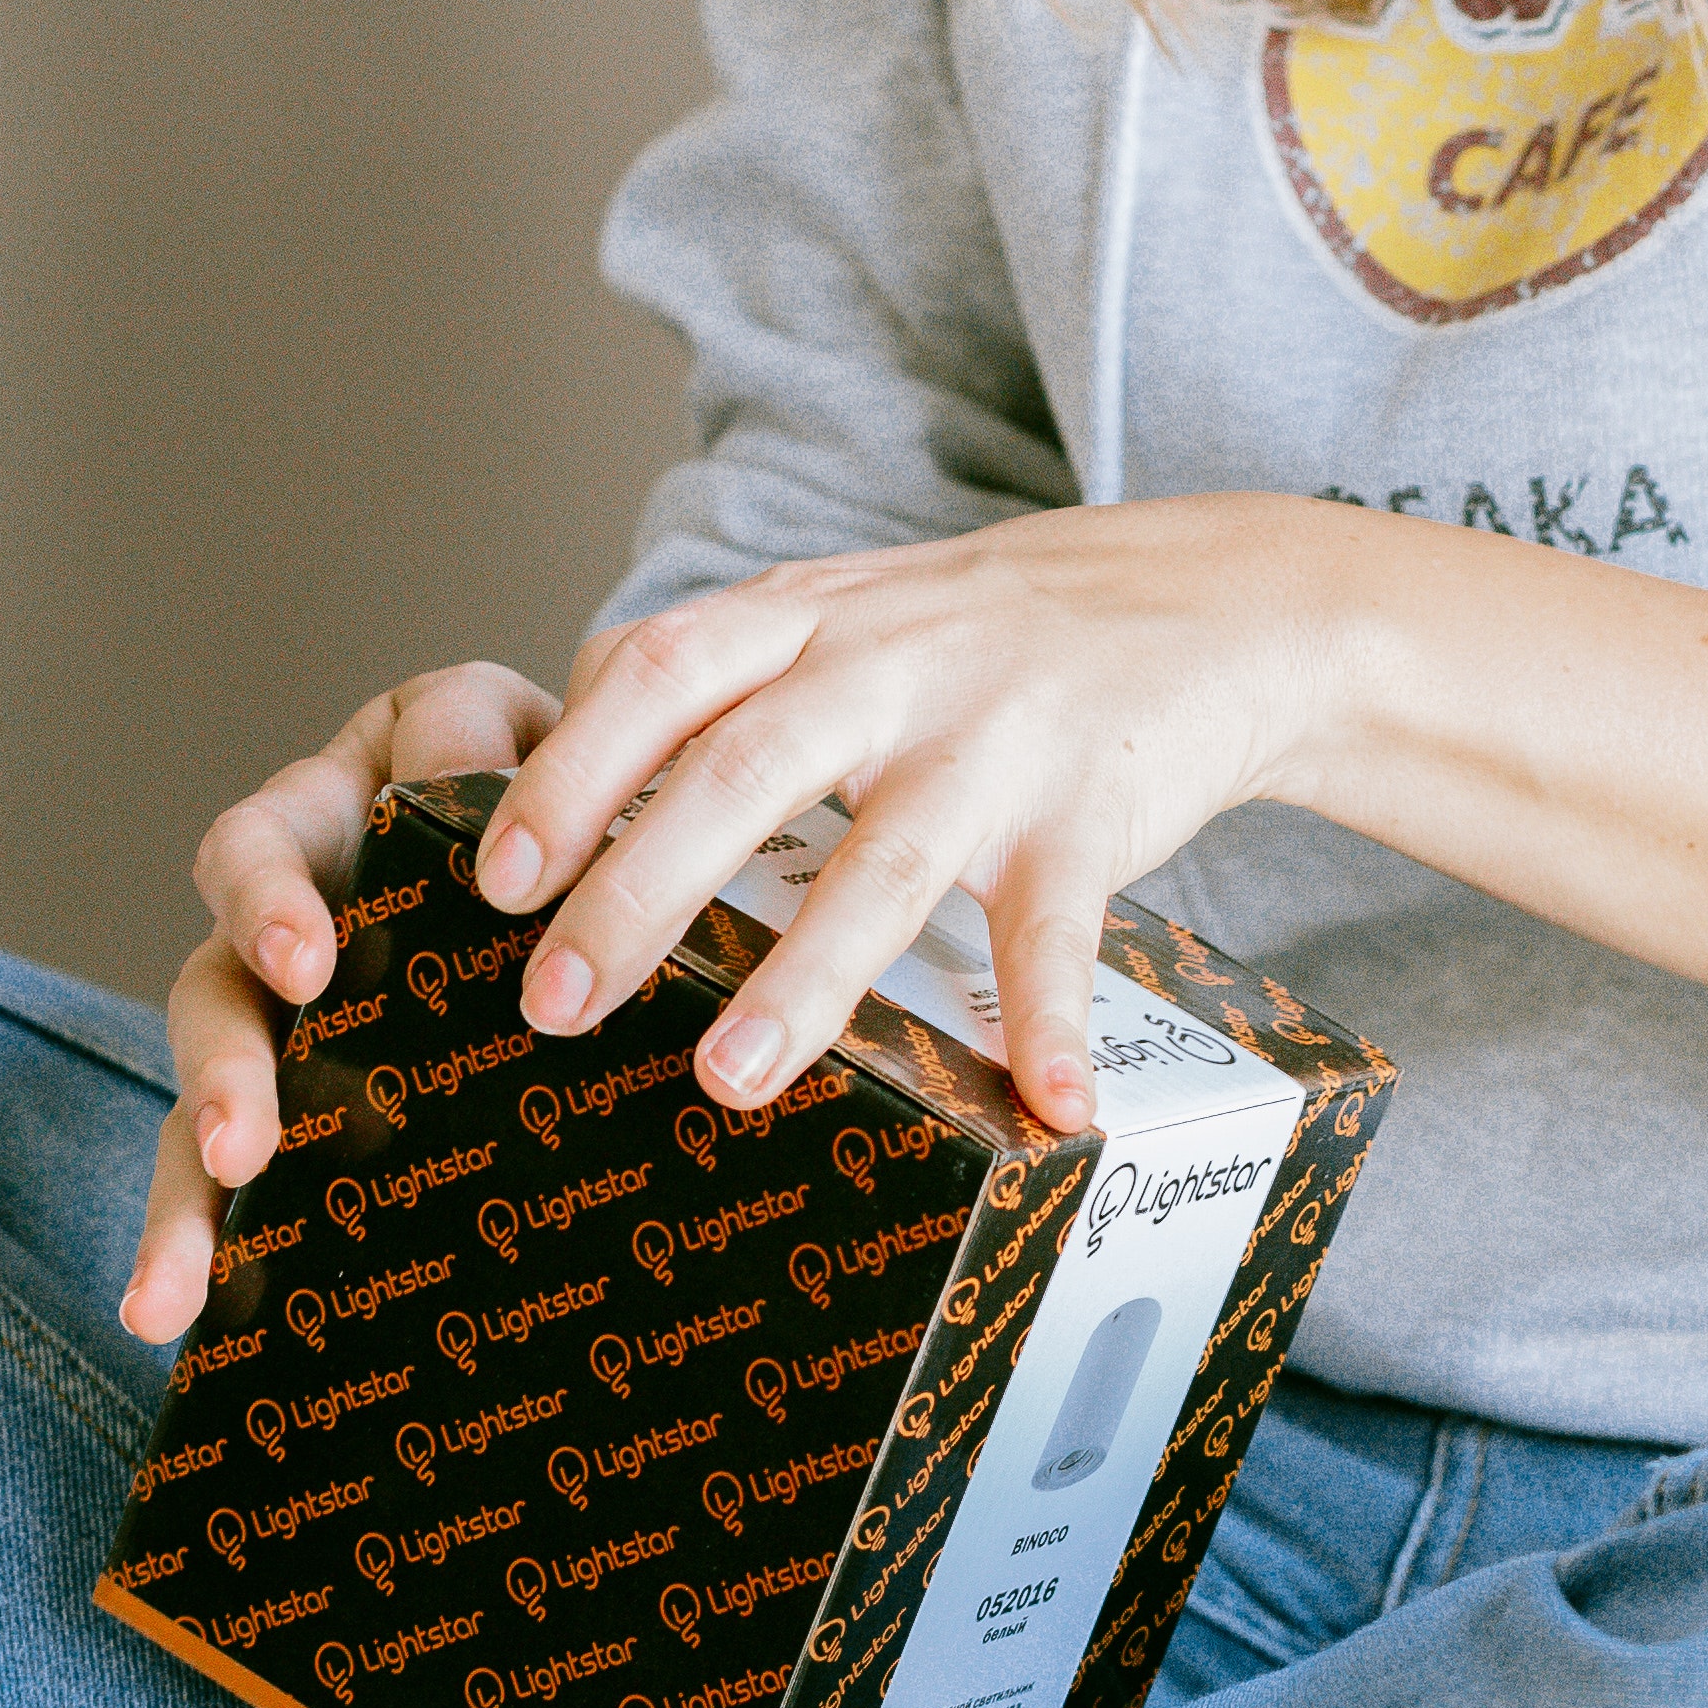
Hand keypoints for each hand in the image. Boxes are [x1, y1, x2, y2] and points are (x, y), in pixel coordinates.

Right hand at [119, 659, 560, 1343]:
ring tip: (176, 1287)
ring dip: (189, 1190)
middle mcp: (305, 889)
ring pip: (215, 1076)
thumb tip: (516, 823)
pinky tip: (172, 1317)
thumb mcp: (587, 746)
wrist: (658, 817)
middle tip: (240, 1147)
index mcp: (360, 791)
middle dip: (223, 1066)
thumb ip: (536, 771)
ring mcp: (303, 990)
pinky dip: (204, 1238)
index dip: (276, 900)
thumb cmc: (617, 780)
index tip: (306, 972)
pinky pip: (243, 1159)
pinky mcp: (319, 1081)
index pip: (281, 837)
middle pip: (216, 984)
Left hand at [461, 496, 1373, 1136]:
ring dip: (803, 977)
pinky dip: (1050, 1019)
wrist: (1213, 599)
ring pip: (882, 859)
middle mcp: (889, 666)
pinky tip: (1045, 1108)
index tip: (494, 873)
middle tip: (554, 1002)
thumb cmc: (992, 632)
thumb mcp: (846, 608)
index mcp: (808, 617)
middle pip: (740, 770)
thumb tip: (563, 767)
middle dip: (636, 890)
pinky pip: (1061, 929)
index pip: (660, 670)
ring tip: (732, 1082)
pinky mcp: (1092, 810)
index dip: (570, 769)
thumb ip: (718, 672)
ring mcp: (993, 739)